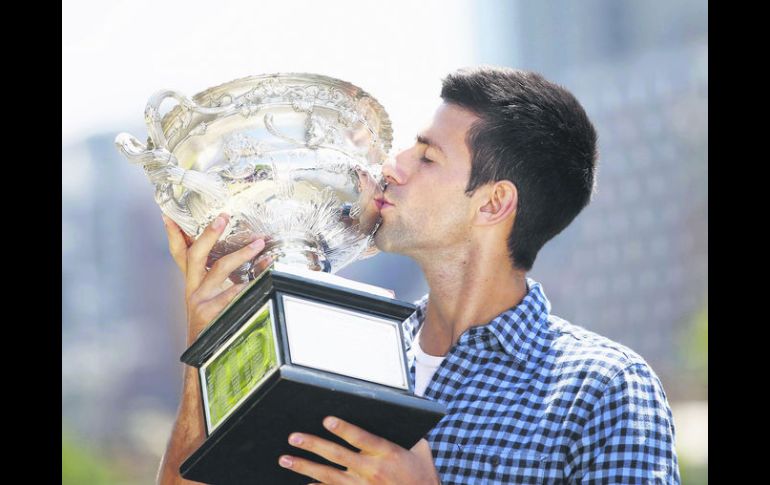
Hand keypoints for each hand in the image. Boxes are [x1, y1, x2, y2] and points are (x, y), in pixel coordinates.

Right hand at [162, 213, 271, 342]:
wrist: (205, 357)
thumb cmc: (212, 322)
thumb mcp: (210, 297)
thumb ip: (223, 278)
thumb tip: (252, 255)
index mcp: (192, 282)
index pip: (178, 253)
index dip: (172, 234)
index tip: (170, 214)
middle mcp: (193, 288)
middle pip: (196, 254)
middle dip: (209, 234)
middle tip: (223, 217)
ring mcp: (200, 300)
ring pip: (219, 269)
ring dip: (241, 254)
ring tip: (258, 244)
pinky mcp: (211, 313)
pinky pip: (232, 294)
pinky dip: (247, 283)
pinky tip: (261, 275)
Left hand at [279, 416, 439, 484]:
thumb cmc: (422, 475)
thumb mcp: (421, 450)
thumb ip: (408, 433)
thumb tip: (398, 412)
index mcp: (387, 453)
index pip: (361, 438)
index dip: (344, 429)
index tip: (327, 420)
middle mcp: (372, 471)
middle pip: (338, 456)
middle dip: (313, 445)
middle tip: (294, 437)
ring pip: (329, 476)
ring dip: (305, 467)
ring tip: (286, 459)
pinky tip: (304, 484)